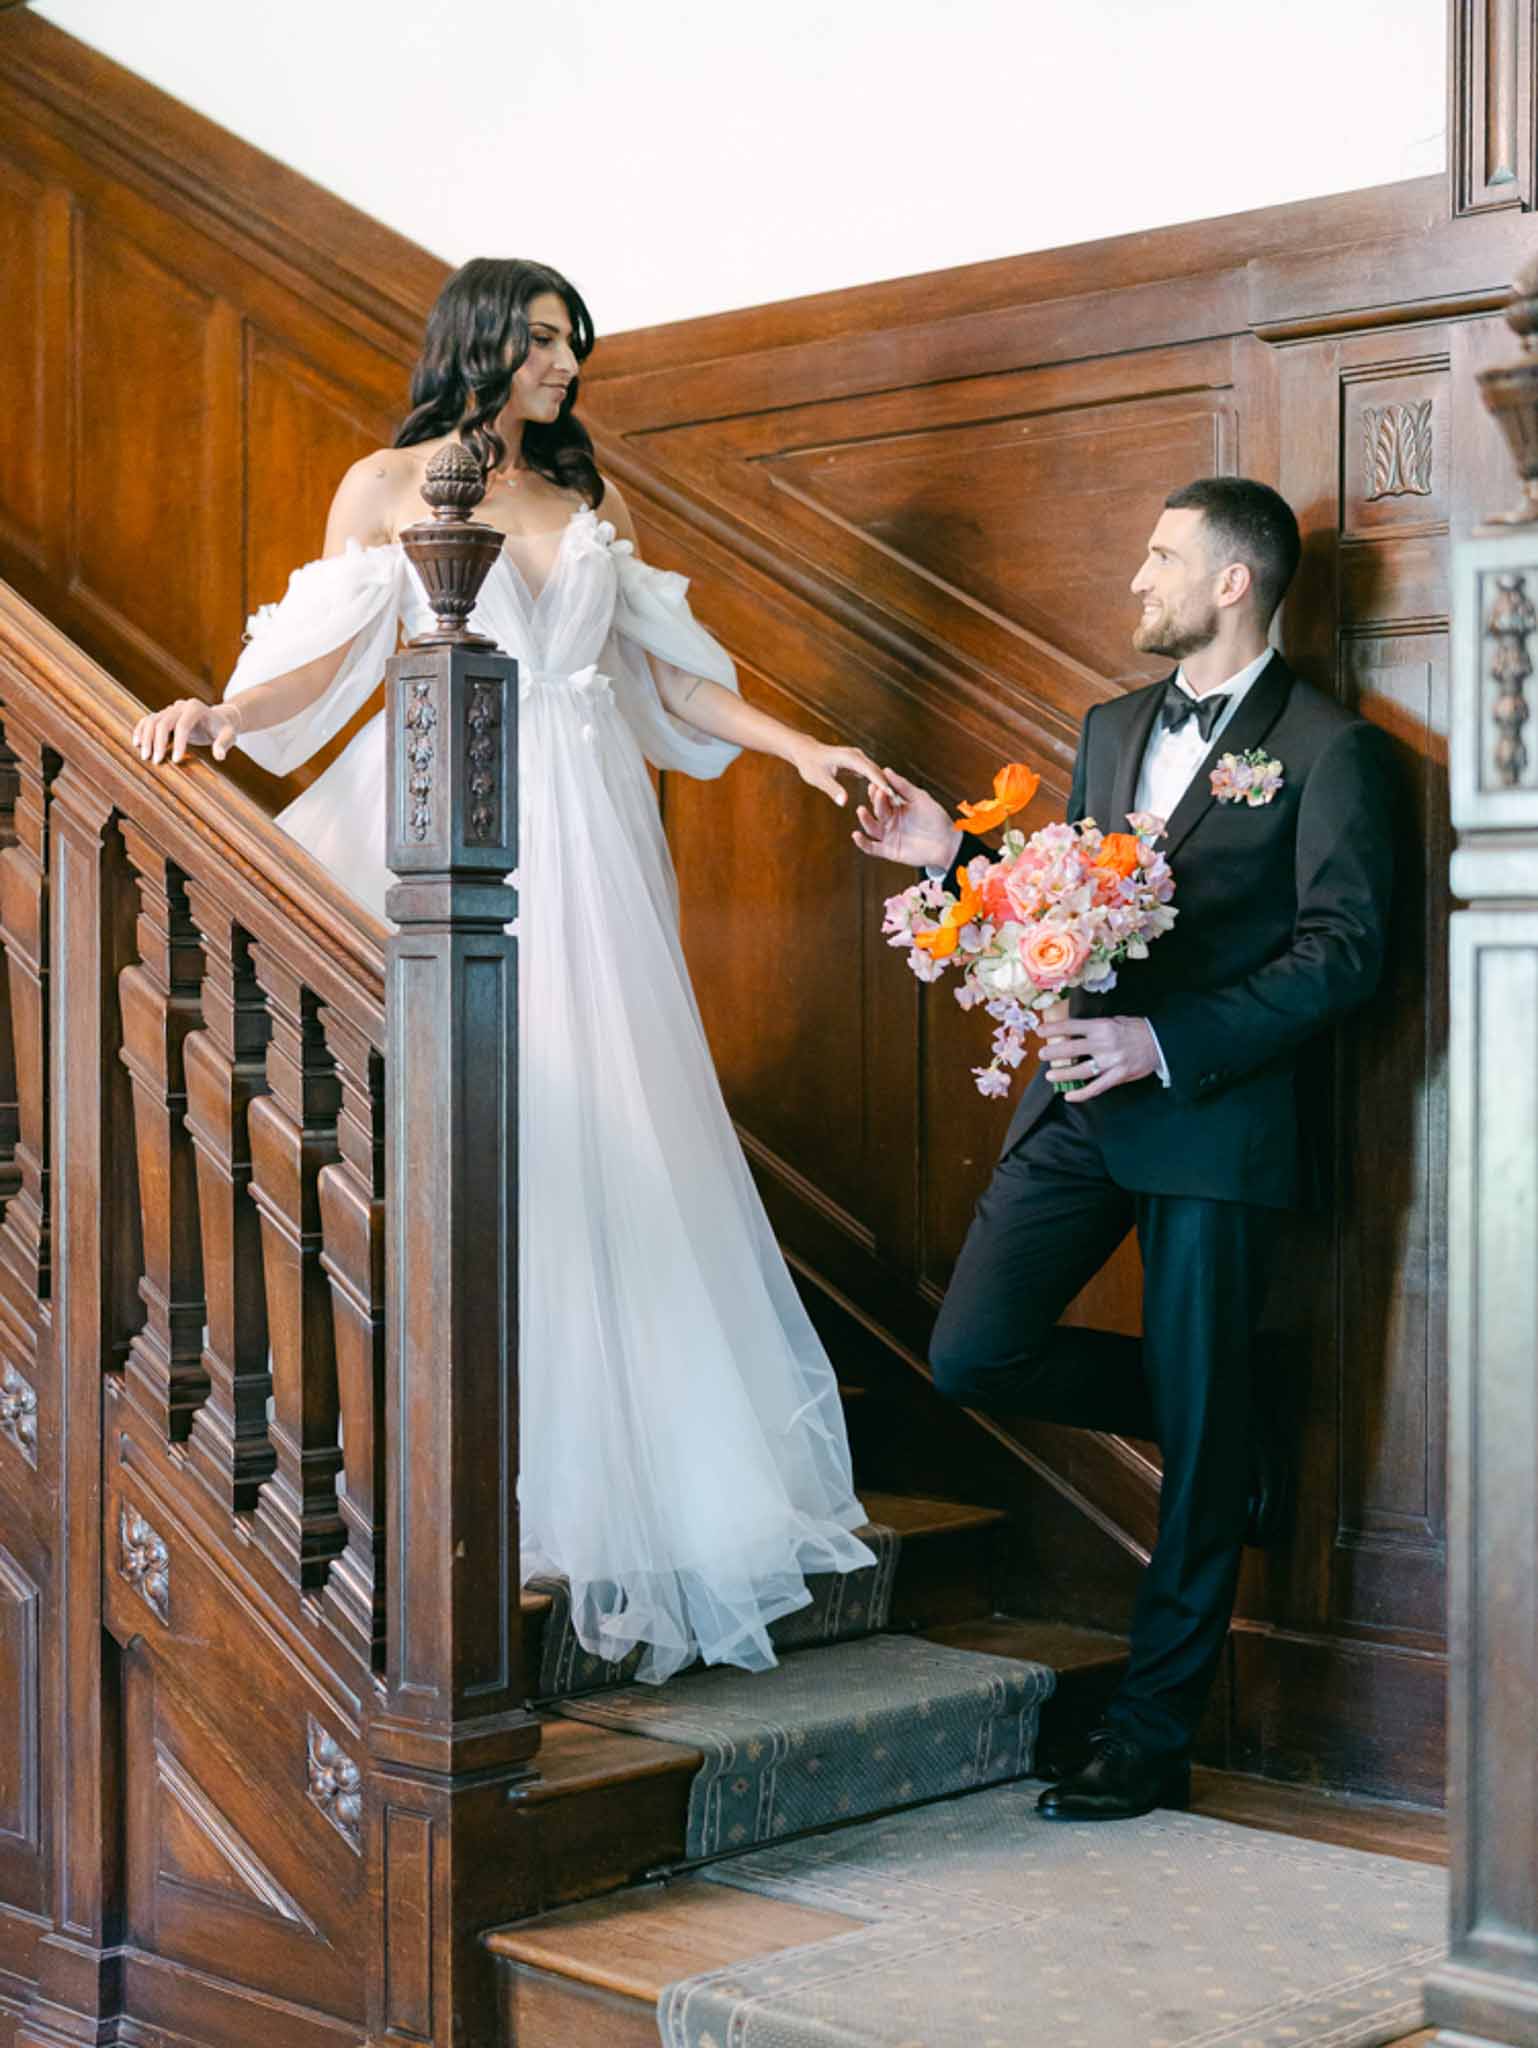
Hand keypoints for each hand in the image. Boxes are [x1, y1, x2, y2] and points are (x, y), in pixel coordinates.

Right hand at [132, 697, 241, 765]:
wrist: (216, 719)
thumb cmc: (222, 729)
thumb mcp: (229, 735)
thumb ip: (224, 744)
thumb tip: (219, 755)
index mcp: (195, 708)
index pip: (183, 725)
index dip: (179, 743)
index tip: (177, 761)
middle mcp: (180, 706)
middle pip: (163, 722)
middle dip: (158, 742)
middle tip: (157, 761)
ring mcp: (170, 709)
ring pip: (152, 720)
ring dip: (146, 738)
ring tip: (146, 757)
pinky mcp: (163, 715)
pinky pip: (148, 720)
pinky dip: (141, 731)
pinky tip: (137, 744)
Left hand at [792, 738, 894, 809]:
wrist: (806, 752)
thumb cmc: (810, 765)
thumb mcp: (819, 779)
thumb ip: (833, 790)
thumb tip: (843, 802)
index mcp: (850, 758)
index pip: (871, 771)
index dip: (882, 784)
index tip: (894, 796)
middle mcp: (857, 756)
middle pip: (878, 771)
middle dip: (890, 786)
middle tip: (902, 802)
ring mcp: (859, 758)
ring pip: (877, 773)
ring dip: (887, 785)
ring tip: (899, 801)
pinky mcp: (858, 763)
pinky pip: (872, 774)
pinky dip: (879, 784)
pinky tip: (887, 797)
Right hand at [851, 769, 962, 870]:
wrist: (947, 844)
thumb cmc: (936, 819)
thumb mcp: (920, 799)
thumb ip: (903, 786)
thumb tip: (886, 770)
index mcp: (897, 807)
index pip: (884, 797)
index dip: (879, 790)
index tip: (876, 782)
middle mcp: (891, 820)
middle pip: (878, 810)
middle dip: (875, 801)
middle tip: (875, 792)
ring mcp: (889, 836)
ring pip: (871, 827)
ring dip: (865, 819)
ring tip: (861, 810)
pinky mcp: (889, 850)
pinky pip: (872, 847)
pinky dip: (862, 843)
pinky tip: (856, 835)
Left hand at [1038, 1014, 1158, 1101]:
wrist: (1160, 1043)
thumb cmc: (1136, 1030)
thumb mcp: (1116, 1020)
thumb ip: (1096, 1026)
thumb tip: (1073, 1029)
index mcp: (1102, 1026)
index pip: (1072, 1026)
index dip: (1054, 1029)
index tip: (1040, 1030)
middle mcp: (1105, 1044)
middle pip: (1072, 1049)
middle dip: (1054, 1052)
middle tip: (1042, 1055)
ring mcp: (1112, 1062)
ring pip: (1081, 1070)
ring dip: (1063, 1074)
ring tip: (1049, 1075)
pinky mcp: (1119, 1076)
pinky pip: (1097, 1087)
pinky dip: (1082, 1094)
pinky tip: (1069, 1096)